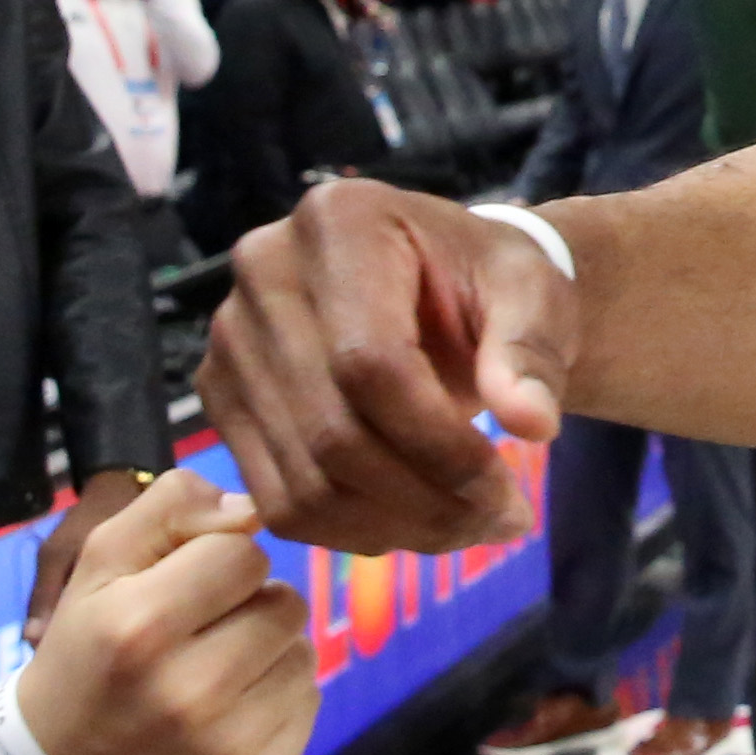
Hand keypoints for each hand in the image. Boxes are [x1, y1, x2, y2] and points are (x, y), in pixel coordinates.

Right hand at [0, 474, 315, 754]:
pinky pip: (307, 699)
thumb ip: (171, 509)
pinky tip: (228, 708)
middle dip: (250, 604)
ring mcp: (230, 742)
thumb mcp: (99, 566)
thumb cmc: (84, 654)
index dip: (218, 560)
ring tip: (215, 668)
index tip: (183, 587)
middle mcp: (190, 689)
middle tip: (201, 630)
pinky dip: (276, 695)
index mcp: (141, 626)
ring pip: (303, 651)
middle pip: (285, 603)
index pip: (243, 554)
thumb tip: (250, 511)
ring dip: (268, 649)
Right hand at [199, 179, 554, 561]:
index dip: (441, 446)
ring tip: (469, 525)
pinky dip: (353, 533)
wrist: (436, 287)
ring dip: (397, 529)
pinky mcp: (222, 399)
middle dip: (428, 501)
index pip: (371, 362)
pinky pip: (279, 503)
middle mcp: (264, 272)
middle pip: (333, 431)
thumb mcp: (531, 294)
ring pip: (304, 484)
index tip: (507, 490)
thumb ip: (530, 352)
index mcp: (339, 222)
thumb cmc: (484, 282)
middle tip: (502, 522)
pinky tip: (415, 522)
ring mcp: (229, 340)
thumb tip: (533, 423)